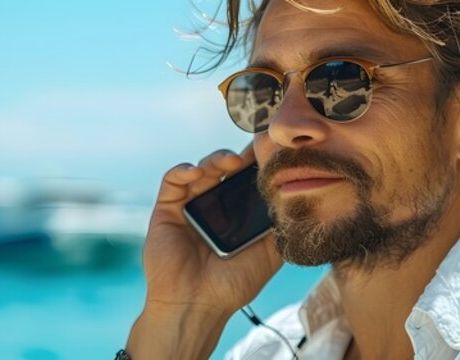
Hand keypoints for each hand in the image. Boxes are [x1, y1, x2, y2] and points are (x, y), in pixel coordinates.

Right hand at [141, 144, 283, 313]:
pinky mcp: (167, 209)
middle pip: (225, 169)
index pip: (248, 180)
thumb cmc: (233, 285)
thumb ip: (280, 227)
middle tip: (253, 151)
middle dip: (239, 157)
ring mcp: (190, 206)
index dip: (258, 163)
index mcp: (237, 214)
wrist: (197, 305)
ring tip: (230, 162)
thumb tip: (293, 195)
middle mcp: (214, 206)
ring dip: (216, 159)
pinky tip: (196, 172)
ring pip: (202, 169)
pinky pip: (172, 181)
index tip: (273, 150)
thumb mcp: (268, 254)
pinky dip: (183, 170)